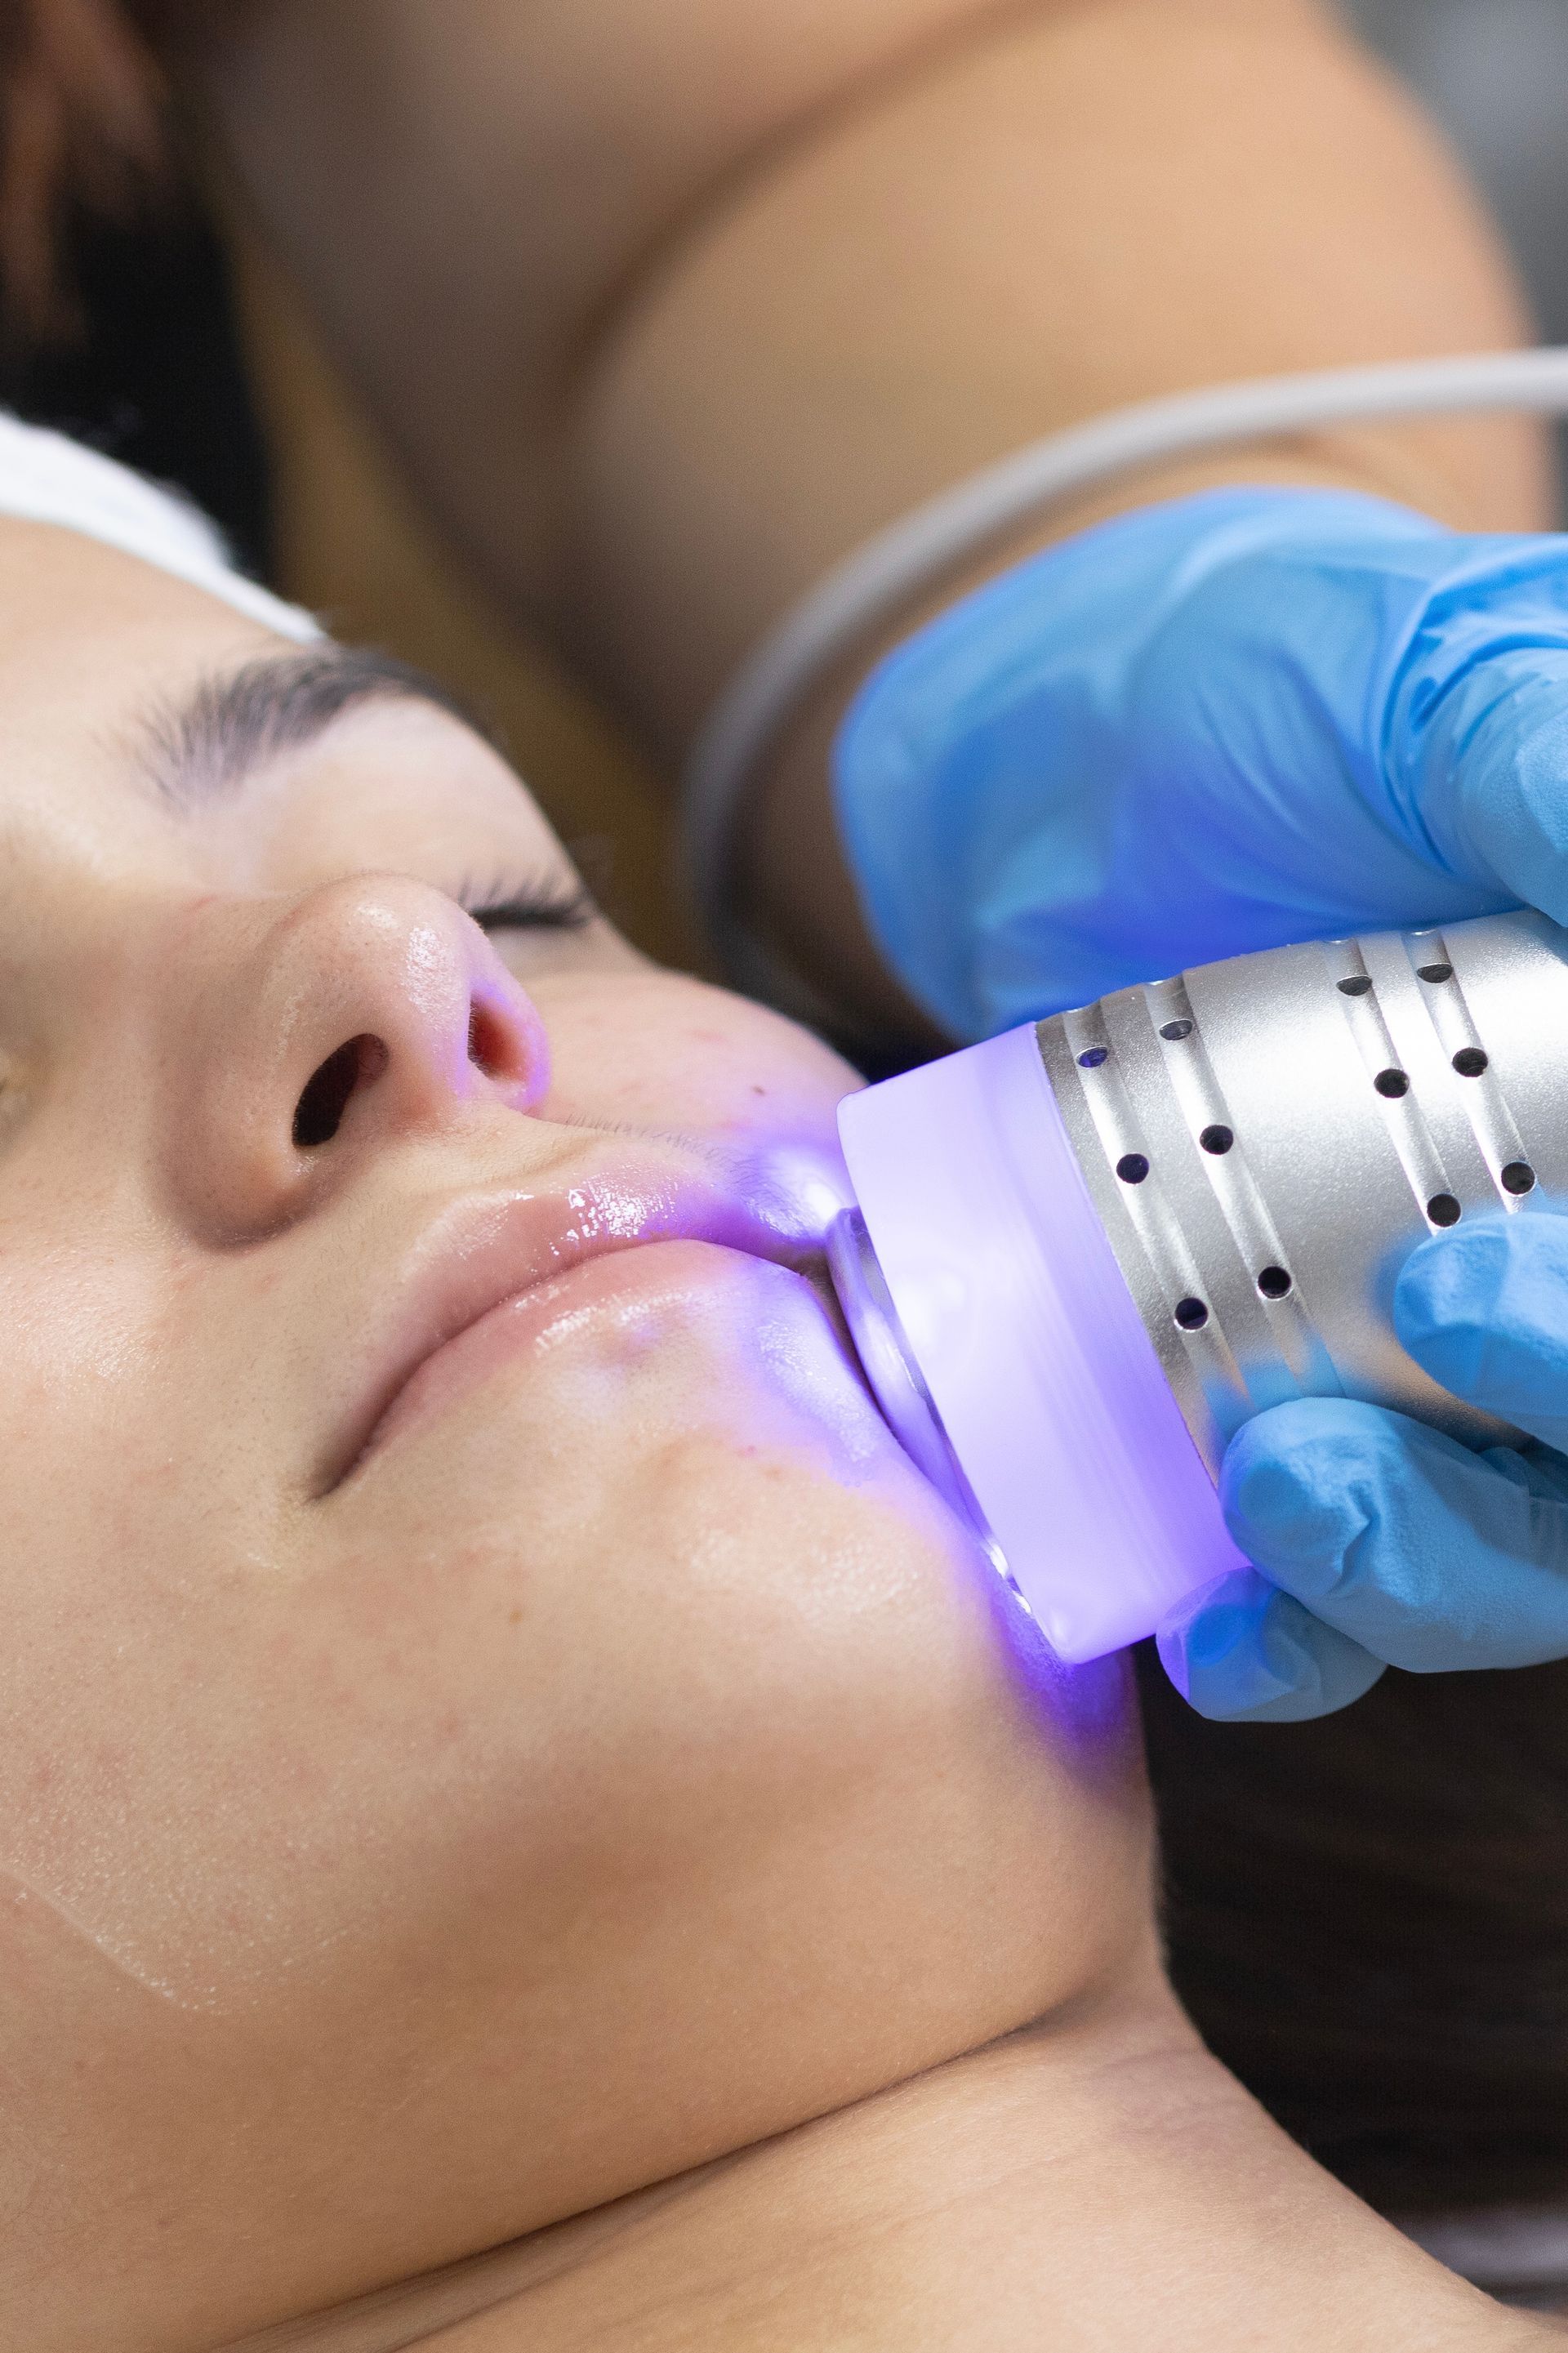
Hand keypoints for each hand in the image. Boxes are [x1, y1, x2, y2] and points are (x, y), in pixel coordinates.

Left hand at [834, 486, 1567, 1715]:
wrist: (1071, 771)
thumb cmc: (1283, 684)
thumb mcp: (1434, 670)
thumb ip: (1535, 756)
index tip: (1478, 1281)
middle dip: (1550, 1448)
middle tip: (1400, 1368)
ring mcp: (1464, 1316)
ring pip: (1531, 1534)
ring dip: (1429, 1567)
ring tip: (1280, 1506)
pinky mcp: (1309, 1380)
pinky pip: (1348, 1562)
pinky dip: (1300, 1621)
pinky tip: (1225, 1633)